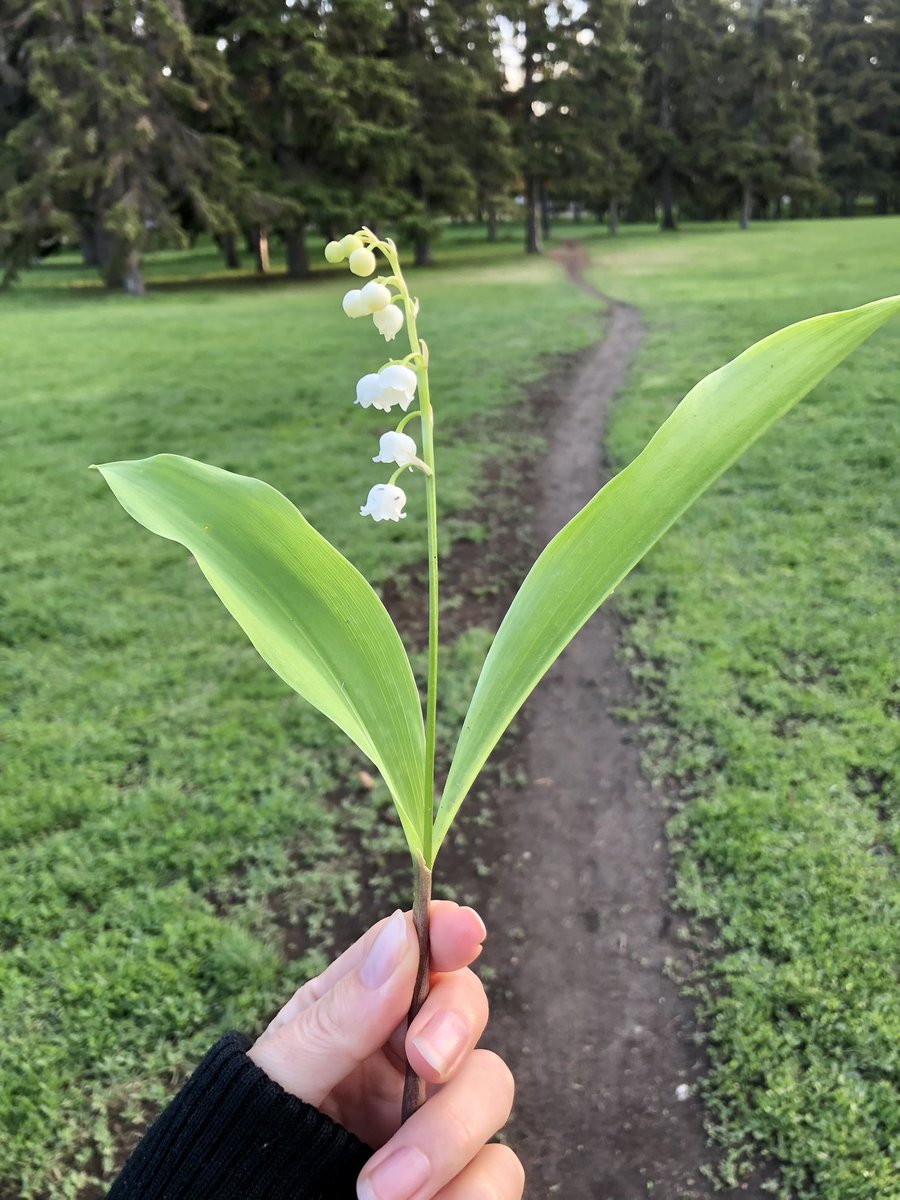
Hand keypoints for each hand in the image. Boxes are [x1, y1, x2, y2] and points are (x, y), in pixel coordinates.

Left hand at [248, 902, 522, 1198]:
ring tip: (377, 1191)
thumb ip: (339, 1016)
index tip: (462, 930)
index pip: (414, 952)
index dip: (446, 930)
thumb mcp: (278, 1078)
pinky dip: (468, 1192)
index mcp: (361, 1013)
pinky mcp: (460, 1180)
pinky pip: (500, 1172)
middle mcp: (408, 1057)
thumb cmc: (245, 1147)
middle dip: (455, 1025)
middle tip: (424, 1061)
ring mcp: (438, 1118)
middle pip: (467, 1009)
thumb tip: (402, 935)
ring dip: (446, 1136)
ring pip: (491, 1089)